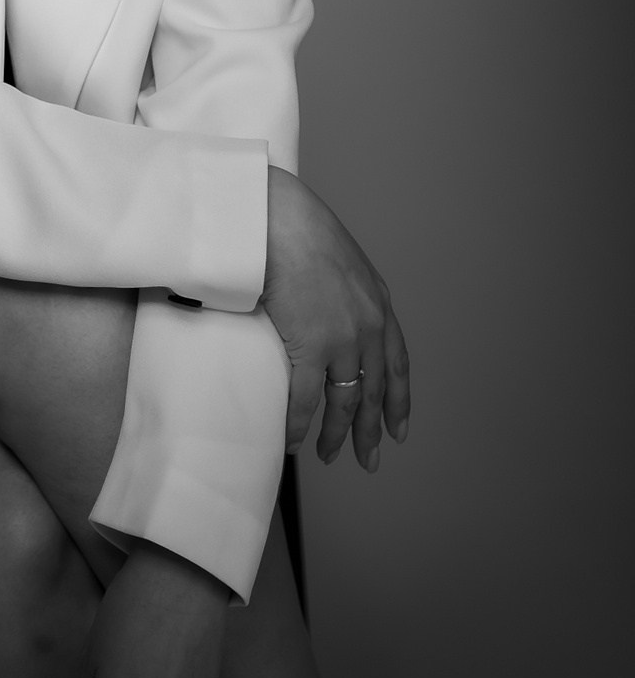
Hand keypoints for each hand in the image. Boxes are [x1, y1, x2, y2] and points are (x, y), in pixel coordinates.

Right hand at [262, 167, 410, 468]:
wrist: (279, 218)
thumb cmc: (297, 226)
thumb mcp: (340, 258)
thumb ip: (344, 290)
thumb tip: (327, 306)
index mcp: (379, 305)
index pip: (397, 365)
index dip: (398, 400)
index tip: (399, 429)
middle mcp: (369, 327)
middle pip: (377, 392)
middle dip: (374, 430)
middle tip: (370, 460)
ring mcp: (343, 339)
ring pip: (346, 402)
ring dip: (339, 434)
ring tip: (330, 455)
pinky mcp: (311, 346)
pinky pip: (307, 398)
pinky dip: (301, 424)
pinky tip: (296, 441)